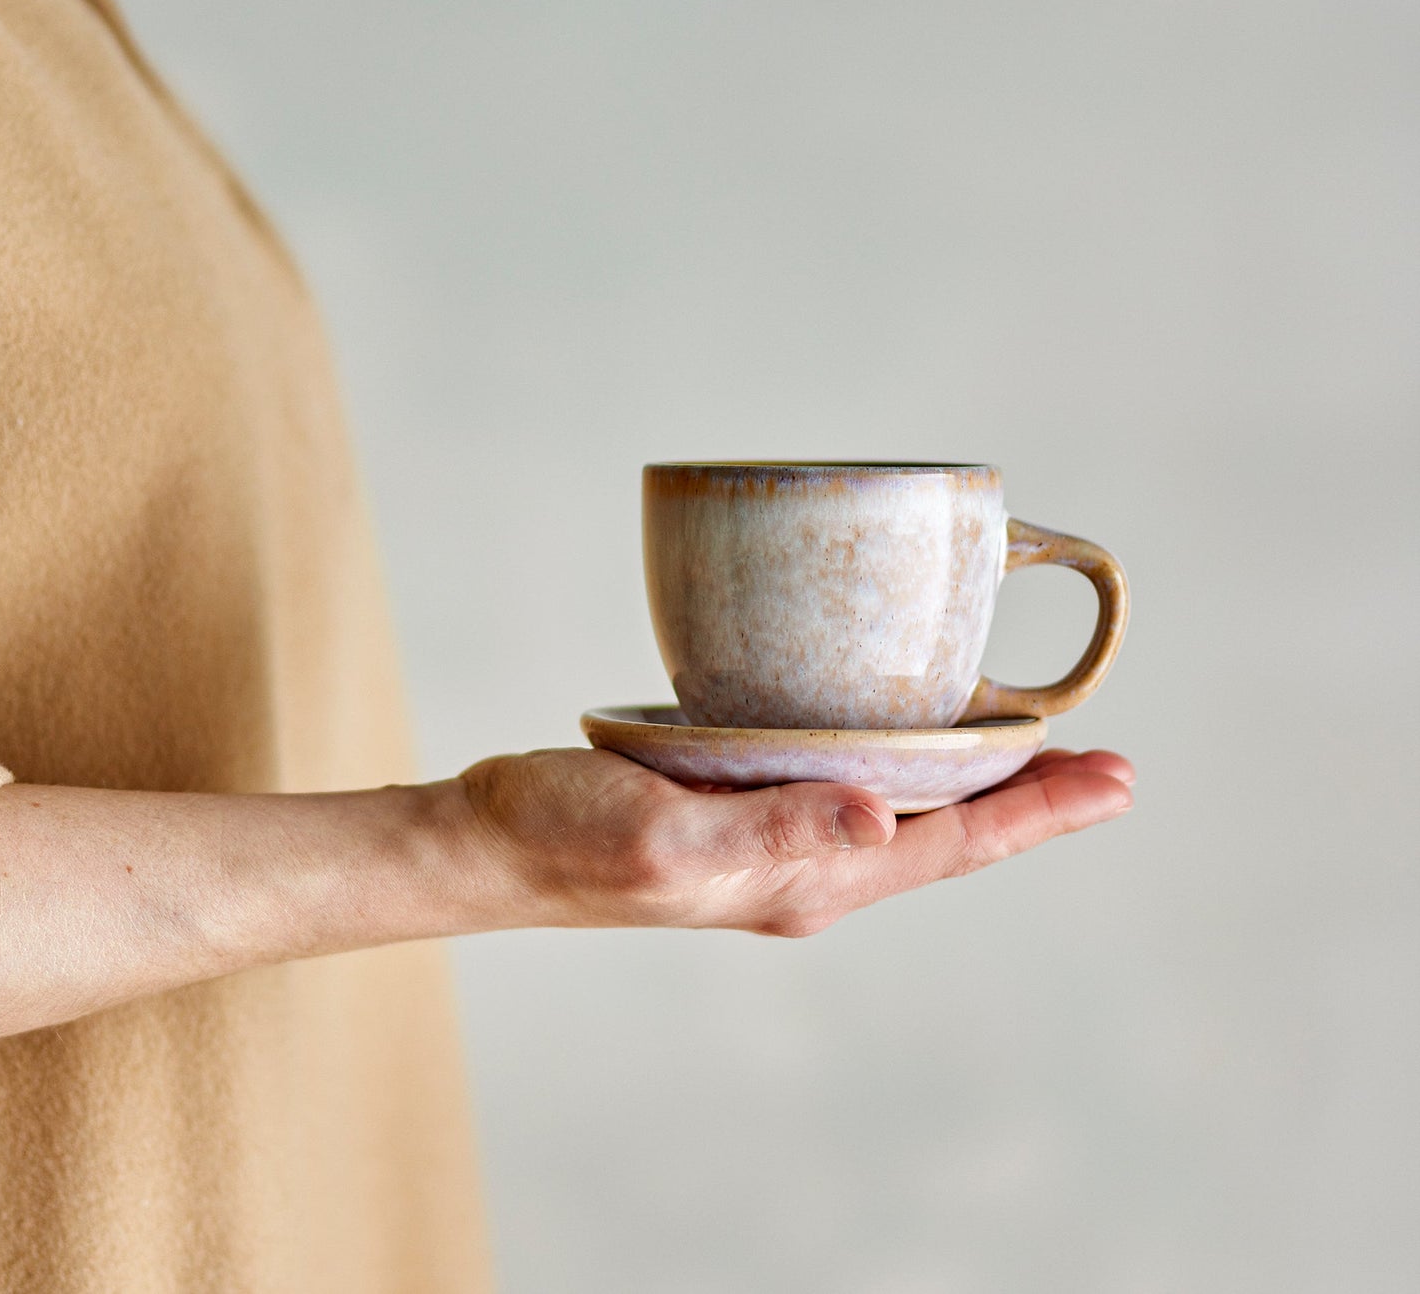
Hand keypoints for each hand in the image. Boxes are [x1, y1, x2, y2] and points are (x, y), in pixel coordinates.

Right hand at [434, 746, 1133, 937]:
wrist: (493, 842)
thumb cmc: (567, 837)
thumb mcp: (668, 833)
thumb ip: (776, 828)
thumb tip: (882, 823)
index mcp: (804, 880)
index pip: (951, 846)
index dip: (1039, 813)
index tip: (1116, 778)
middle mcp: (806, 868)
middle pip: (945, 832)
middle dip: (1031, 799)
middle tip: (1107, 762)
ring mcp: (776, 840)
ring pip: (903, 810)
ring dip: (974, 780)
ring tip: (1034, 745)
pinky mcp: (744, 806)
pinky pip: (849, 785)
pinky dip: (900, 758)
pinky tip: (905, 729)